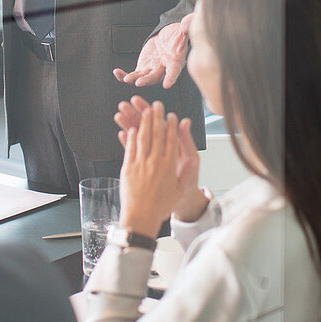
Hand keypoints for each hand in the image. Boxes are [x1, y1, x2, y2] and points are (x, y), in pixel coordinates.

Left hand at [112, 15, 193, 88]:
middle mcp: (164, 69)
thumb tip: (186, 23)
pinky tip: (116, 72)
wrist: (168, 38)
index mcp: (176, 62)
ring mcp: (152, 70)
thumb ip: (186, 27)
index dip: (171, 78)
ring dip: (134, 79)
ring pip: (142, 77)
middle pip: (155, 77)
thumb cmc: (178, 35)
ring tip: (126, 78)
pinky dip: (124, 75)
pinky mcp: (143, 68)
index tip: (167, 85)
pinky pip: (133, 74)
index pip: (174, 71)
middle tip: (139, 83)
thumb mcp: (183, 30)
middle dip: (147, 80)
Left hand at [115, 96, 204, 220]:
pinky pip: (129, 148)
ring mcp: (140, 164)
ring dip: (143, 122)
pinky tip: (131, 128)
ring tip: (143, 110)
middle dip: (157, 117)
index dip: (171, 126)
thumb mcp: (180, 189)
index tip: (171, 115)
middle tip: (157, 104)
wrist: (141, 217)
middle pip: (156, 134)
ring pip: (142, 138)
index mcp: (168, 166)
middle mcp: (154, 162)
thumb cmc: (161, 206)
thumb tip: (192, 159)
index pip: (171, 140)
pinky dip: (130, 137)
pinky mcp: (128, 168)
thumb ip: (186, 171)